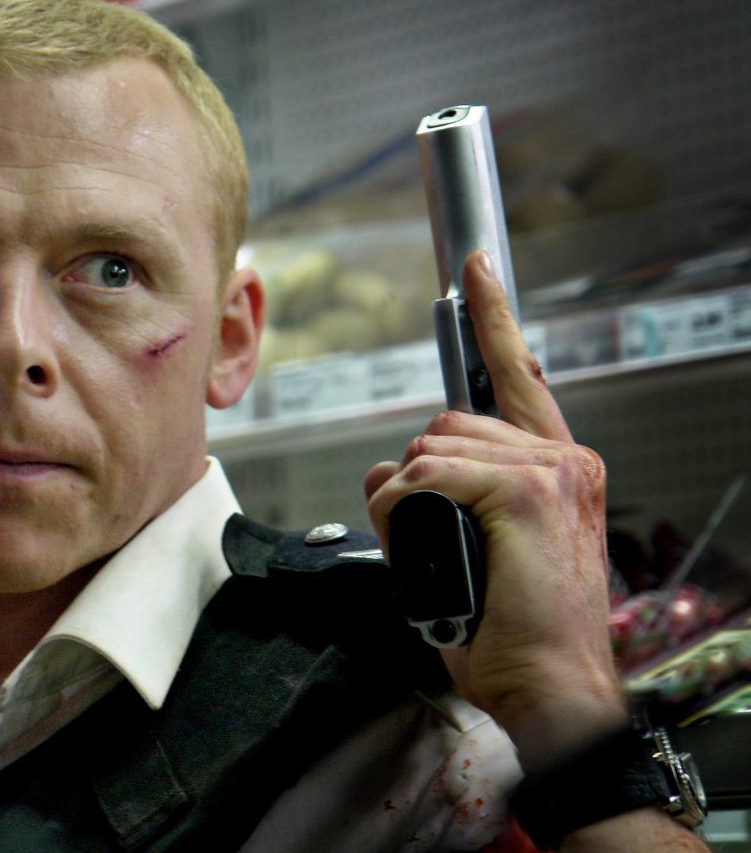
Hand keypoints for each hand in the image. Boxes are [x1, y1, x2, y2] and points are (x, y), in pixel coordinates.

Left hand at [364, 250, 624, 770]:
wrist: (545, 684)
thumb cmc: (507, 627)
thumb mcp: (471, 544)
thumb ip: (447, 494)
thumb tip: (392, 469)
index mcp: (556, 467)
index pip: (518, 375)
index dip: (493, 318)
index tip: (476, 268)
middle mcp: (560, 458)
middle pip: (442, 424)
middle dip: (414, 480)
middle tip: (433, 540)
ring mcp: (548, 470)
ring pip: (426, 450)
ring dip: (406, 505)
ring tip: (439, 556)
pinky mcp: (525, 491)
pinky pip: (424, 476)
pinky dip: (407, 515)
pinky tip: (436, 551)